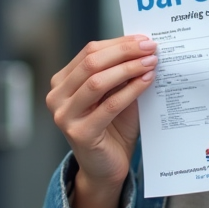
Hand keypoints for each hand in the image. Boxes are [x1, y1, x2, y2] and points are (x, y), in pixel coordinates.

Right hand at [46, 35, 157, 207]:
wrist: (106, 167)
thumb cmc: (113, 127)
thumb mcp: (115, 93)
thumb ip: (121, 72)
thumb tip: (142, 45)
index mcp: (62, 82)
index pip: (89, 51)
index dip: (118, 43)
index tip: (144, 39)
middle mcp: (57, 97)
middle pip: (92, 62)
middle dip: (125, 52)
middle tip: (151, 47)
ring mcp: (64, 116)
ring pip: (97, 82)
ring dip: (128, 68)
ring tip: (151, 62)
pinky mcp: (79, 133)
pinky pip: (109, 105)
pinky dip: (131, 90)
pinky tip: (147, 81)